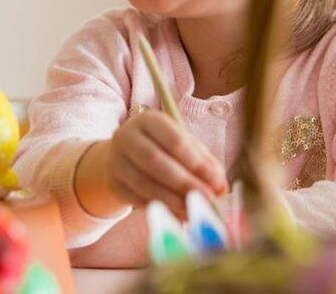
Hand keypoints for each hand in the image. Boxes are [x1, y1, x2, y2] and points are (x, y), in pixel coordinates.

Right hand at [104, 111, 227, 218]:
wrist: (123, 158)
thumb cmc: (163, 149)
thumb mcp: (184, 146)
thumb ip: (205, 163)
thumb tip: (221, 187)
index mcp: (149, 120)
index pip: (174, 140)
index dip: (196, 162)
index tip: (216, 181)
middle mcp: (127, 137)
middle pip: (156, 162)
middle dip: (185, 183)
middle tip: (208, 199)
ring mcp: (116, 161)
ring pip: (146, 184)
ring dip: (175, 201)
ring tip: (196, 211)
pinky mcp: (114, 184)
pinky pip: (139, 200)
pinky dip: (162, 210)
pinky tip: (180, 216)